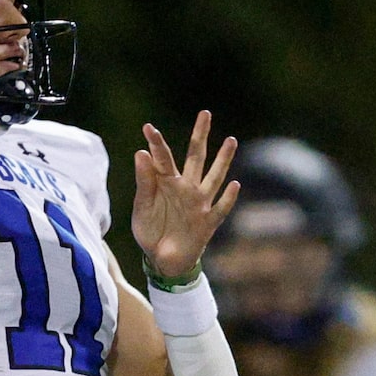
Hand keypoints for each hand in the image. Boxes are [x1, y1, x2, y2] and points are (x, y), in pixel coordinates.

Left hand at [131, 111, 240, 284]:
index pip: (163, 158)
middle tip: (205, 113)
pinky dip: (228, 198)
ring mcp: (199, 204)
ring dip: (223, 160)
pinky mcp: (207, 223)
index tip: (148, 127)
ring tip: (230, 140)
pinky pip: (220, 208)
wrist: (162, 261)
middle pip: (196, 157)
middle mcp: (186, 189)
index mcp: (167, 183)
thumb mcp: (142, 207)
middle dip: (200, 136)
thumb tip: (140, 152)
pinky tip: (235, 184)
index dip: (157, 143)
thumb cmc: (152, 231)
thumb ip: (144, 181)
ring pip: (214, 178)